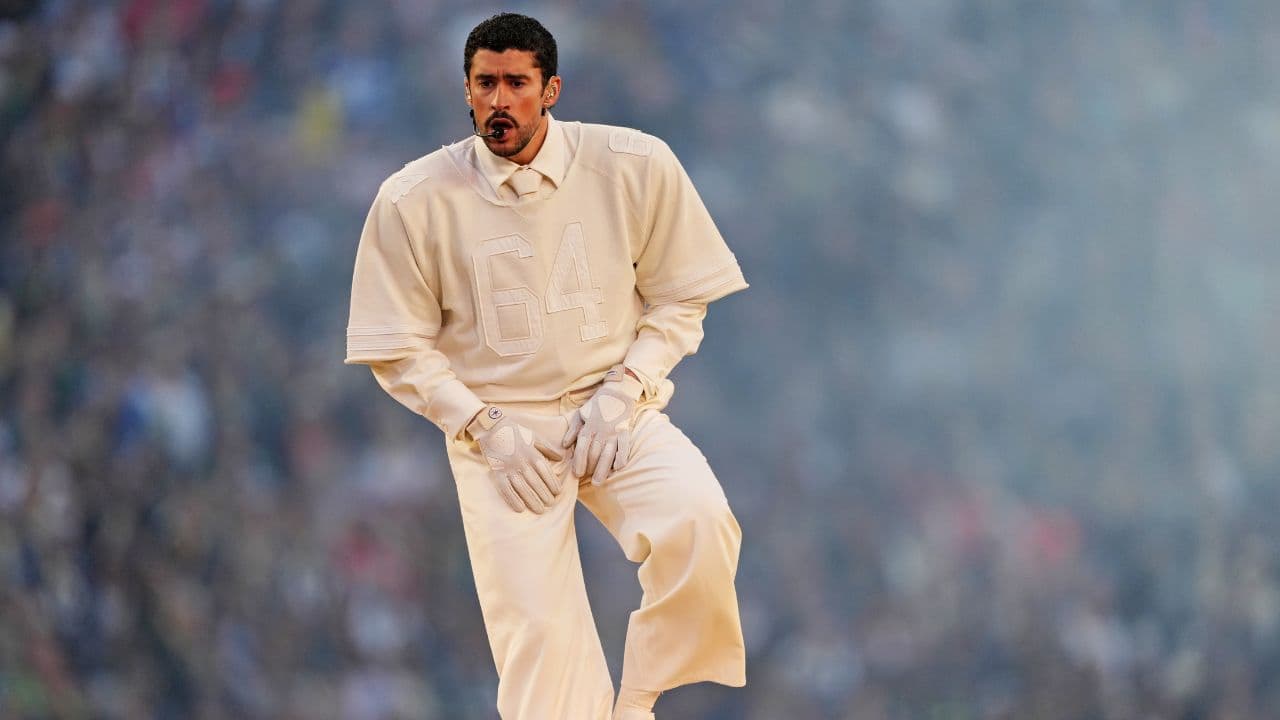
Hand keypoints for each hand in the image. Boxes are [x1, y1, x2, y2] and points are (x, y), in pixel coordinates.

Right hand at [469, 406, 563, 512]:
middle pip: (536, 482)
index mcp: (532, 453)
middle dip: (545, 495)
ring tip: (540, 510)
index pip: (546, 472)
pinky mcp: (497, 472)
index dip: (553, 483)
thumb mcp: (534, 436)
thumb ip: (547, 448)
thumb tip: (561, 458)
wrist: (491, 427)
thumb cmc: (514, 432)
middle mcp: (522, 462)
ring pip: (523, 488)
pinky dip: (513, 500)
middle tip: (551, 504)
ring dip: (532, 501)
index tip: (558, 492)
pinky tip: (520, 509)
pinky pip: (505, 489)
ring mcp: (509, 468)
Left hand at [562, 366, 642, 484]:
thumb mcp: (581, 413)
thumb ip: (572, 430)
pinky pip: (624, 447)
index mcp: (589, 426)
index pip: (582, 447)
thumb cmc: (598, 404)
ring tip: (599, 482)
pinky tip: (617, 468)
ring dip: (603, 469)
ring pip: (608, 454)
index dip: (579, 462)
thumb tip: (564, 445)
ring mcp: (614, 432)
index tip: (577, 474)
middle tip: (588, 481)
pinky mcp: (625, 431)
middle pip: (594, 454)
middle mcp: (601, 430)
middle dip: (590, 469)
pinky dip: (621, 458)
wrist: (618, 391)